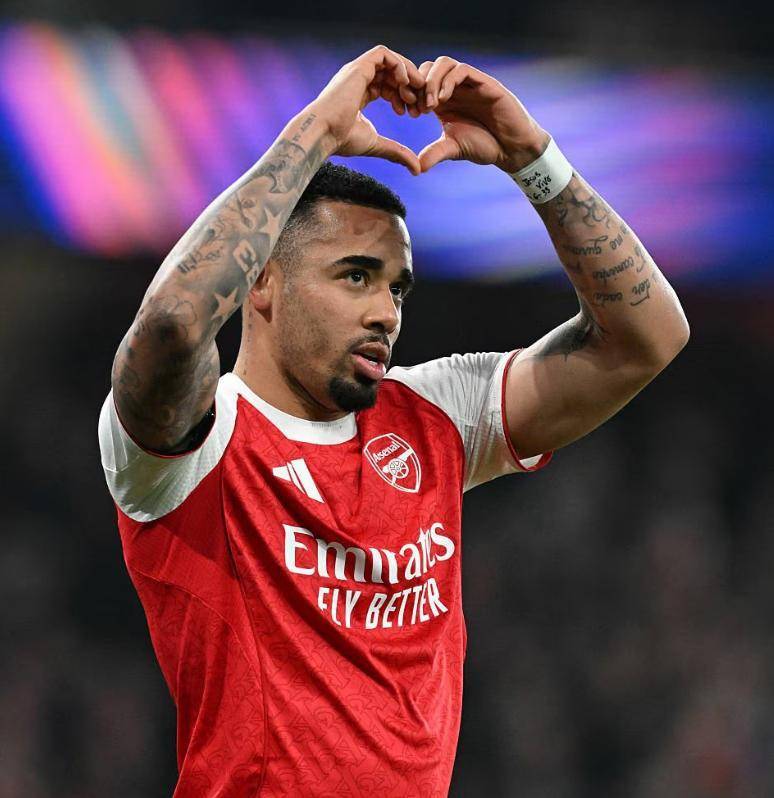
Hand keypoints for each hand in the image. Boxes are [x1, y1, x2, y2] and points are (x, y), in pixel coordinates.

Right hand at [310, 45, 425, 174]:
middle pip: (391, 74)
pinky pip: (383, 54)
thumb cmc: (342, 140)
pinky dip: (398, 64)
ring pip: (389, 61)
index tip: (412, 114)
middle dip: (409, 88)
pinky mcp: (358, 67)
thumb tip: (417, 170)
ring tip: (415, 95)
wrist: (323, 133)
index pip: (387, 86)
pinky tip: (405, 83)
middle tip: (419, 106)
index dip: (403, 97)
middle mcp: (357, 79)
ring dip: (407, 75)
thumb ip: (397, 152)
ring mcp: (357, 71)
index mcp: (359, 93)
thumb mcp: (376, 144)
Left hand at [416, 57, 550, 173]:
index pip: (420, 82)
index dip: (410, 93)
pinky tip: (443, 100)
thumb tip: (415, 168)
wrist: (511, 148)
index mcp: (444, 101)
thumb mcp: (454, 149)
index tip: (408, 112)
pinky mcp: (484, 83)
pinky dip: (448, 81)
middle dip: (418, 85)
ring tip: (430, 105)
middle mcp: (455, 88)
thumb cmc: (485, 146)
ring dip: (432, 81)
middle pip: (428, 68)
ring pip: (444, 64)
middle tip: (418, 108)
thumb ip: (434, 154)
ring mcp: (470, 83)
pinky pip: (462, 70)